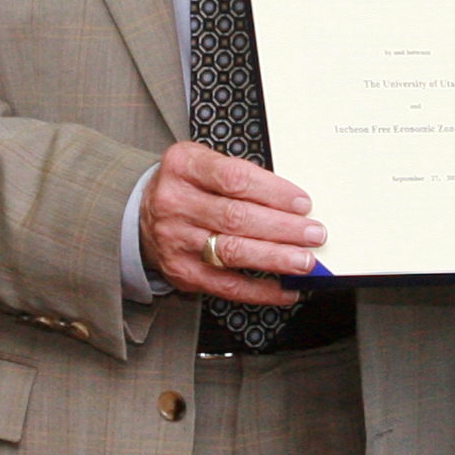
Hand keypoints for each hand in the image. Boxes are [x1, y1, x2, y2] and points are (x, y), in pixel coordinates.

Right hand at [141, 141, 320, 306]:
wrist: (140, 215)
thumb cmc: (186, 187)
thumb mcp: (203, 163)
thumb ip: (241, 176)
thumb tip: (294, 204)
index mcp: (184, 166)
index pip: (233, 178)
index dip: (272, 192)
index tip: (302, 203)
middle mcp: (175, 202)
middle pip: (235, 217)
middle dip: (282, 228)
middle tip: (313, 234)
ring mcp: (176, 239)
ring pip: (231, 252)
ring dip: (274, 258)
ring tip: (304, 261)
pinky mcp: (181, 271)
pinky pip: (225, 285)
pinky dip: (259, 290)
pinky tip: (285, 288)